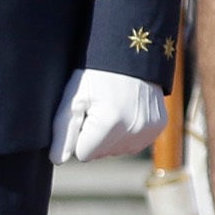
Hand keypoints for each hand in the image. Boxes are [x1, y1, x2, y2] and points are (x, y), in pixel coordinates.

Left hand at [52, 69, 169, 163]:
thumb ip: (63, 131)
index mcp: (109, 123)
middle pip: (101, 154)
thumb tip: (57, 161)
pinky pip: (135, 144)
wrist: (133, 53)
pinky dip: (128, 133)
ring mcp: (149, 130)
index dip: (79, 135)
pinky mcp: (158, 127)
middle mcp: (132, 130)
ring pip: (118, 151)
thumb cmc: (97, 73)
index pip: (83, 154)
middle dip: (95, 137)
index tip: (84, 112)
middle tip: (99, 107)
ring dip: (112, 136)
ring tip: (113, 107)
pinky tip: (126, 112)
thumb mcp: (74, 96)